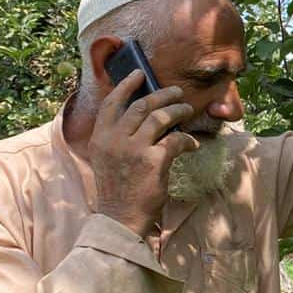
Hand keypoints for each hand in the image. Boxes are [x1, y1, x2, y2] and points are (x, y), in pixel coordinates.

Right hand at [90, 69, 199, 237]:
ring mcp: (133, 149)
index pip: (112, 103)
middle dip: (162, 95)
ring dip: (177, 111)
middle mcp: (113, 140)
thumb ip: (118, 137)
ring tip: (188, 111)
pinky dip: (188, 140)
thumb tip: (143, 116)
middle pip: (141, 106)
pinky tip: (193, 144)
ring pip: (160, 117)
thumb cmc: (118, 190)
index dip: (127, 85)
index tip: (139, 74)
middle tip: (177, 93)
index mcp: (99, 138)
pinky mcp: (153, 161)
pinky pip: (176, 140)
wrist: (121, 219)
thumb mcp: (107, 159)